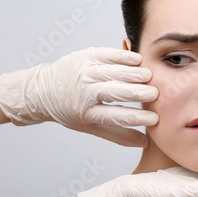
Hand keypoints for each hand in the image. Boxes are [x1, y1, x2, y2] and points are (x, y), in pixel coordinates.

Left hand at [0, 47, 158, 146]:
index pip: (115, 117)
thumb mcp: (90, 126)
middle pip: (114, 92)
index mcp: (85, 112)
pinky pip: (107, 54)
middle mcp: (83, 92)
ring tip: (149, 77)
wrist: (42, 90)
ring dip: (133, 74)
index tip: (154, 119)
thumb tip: (145, 142)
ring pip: (112, 72)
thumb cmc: (70, 110)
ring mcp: (83, 72)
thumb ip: (118, 135)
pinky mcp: (85, 56)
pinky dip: (123, 56)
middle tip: (155, 94)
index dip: (136, 118)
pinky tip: (138, 60)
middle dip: (137, 93)